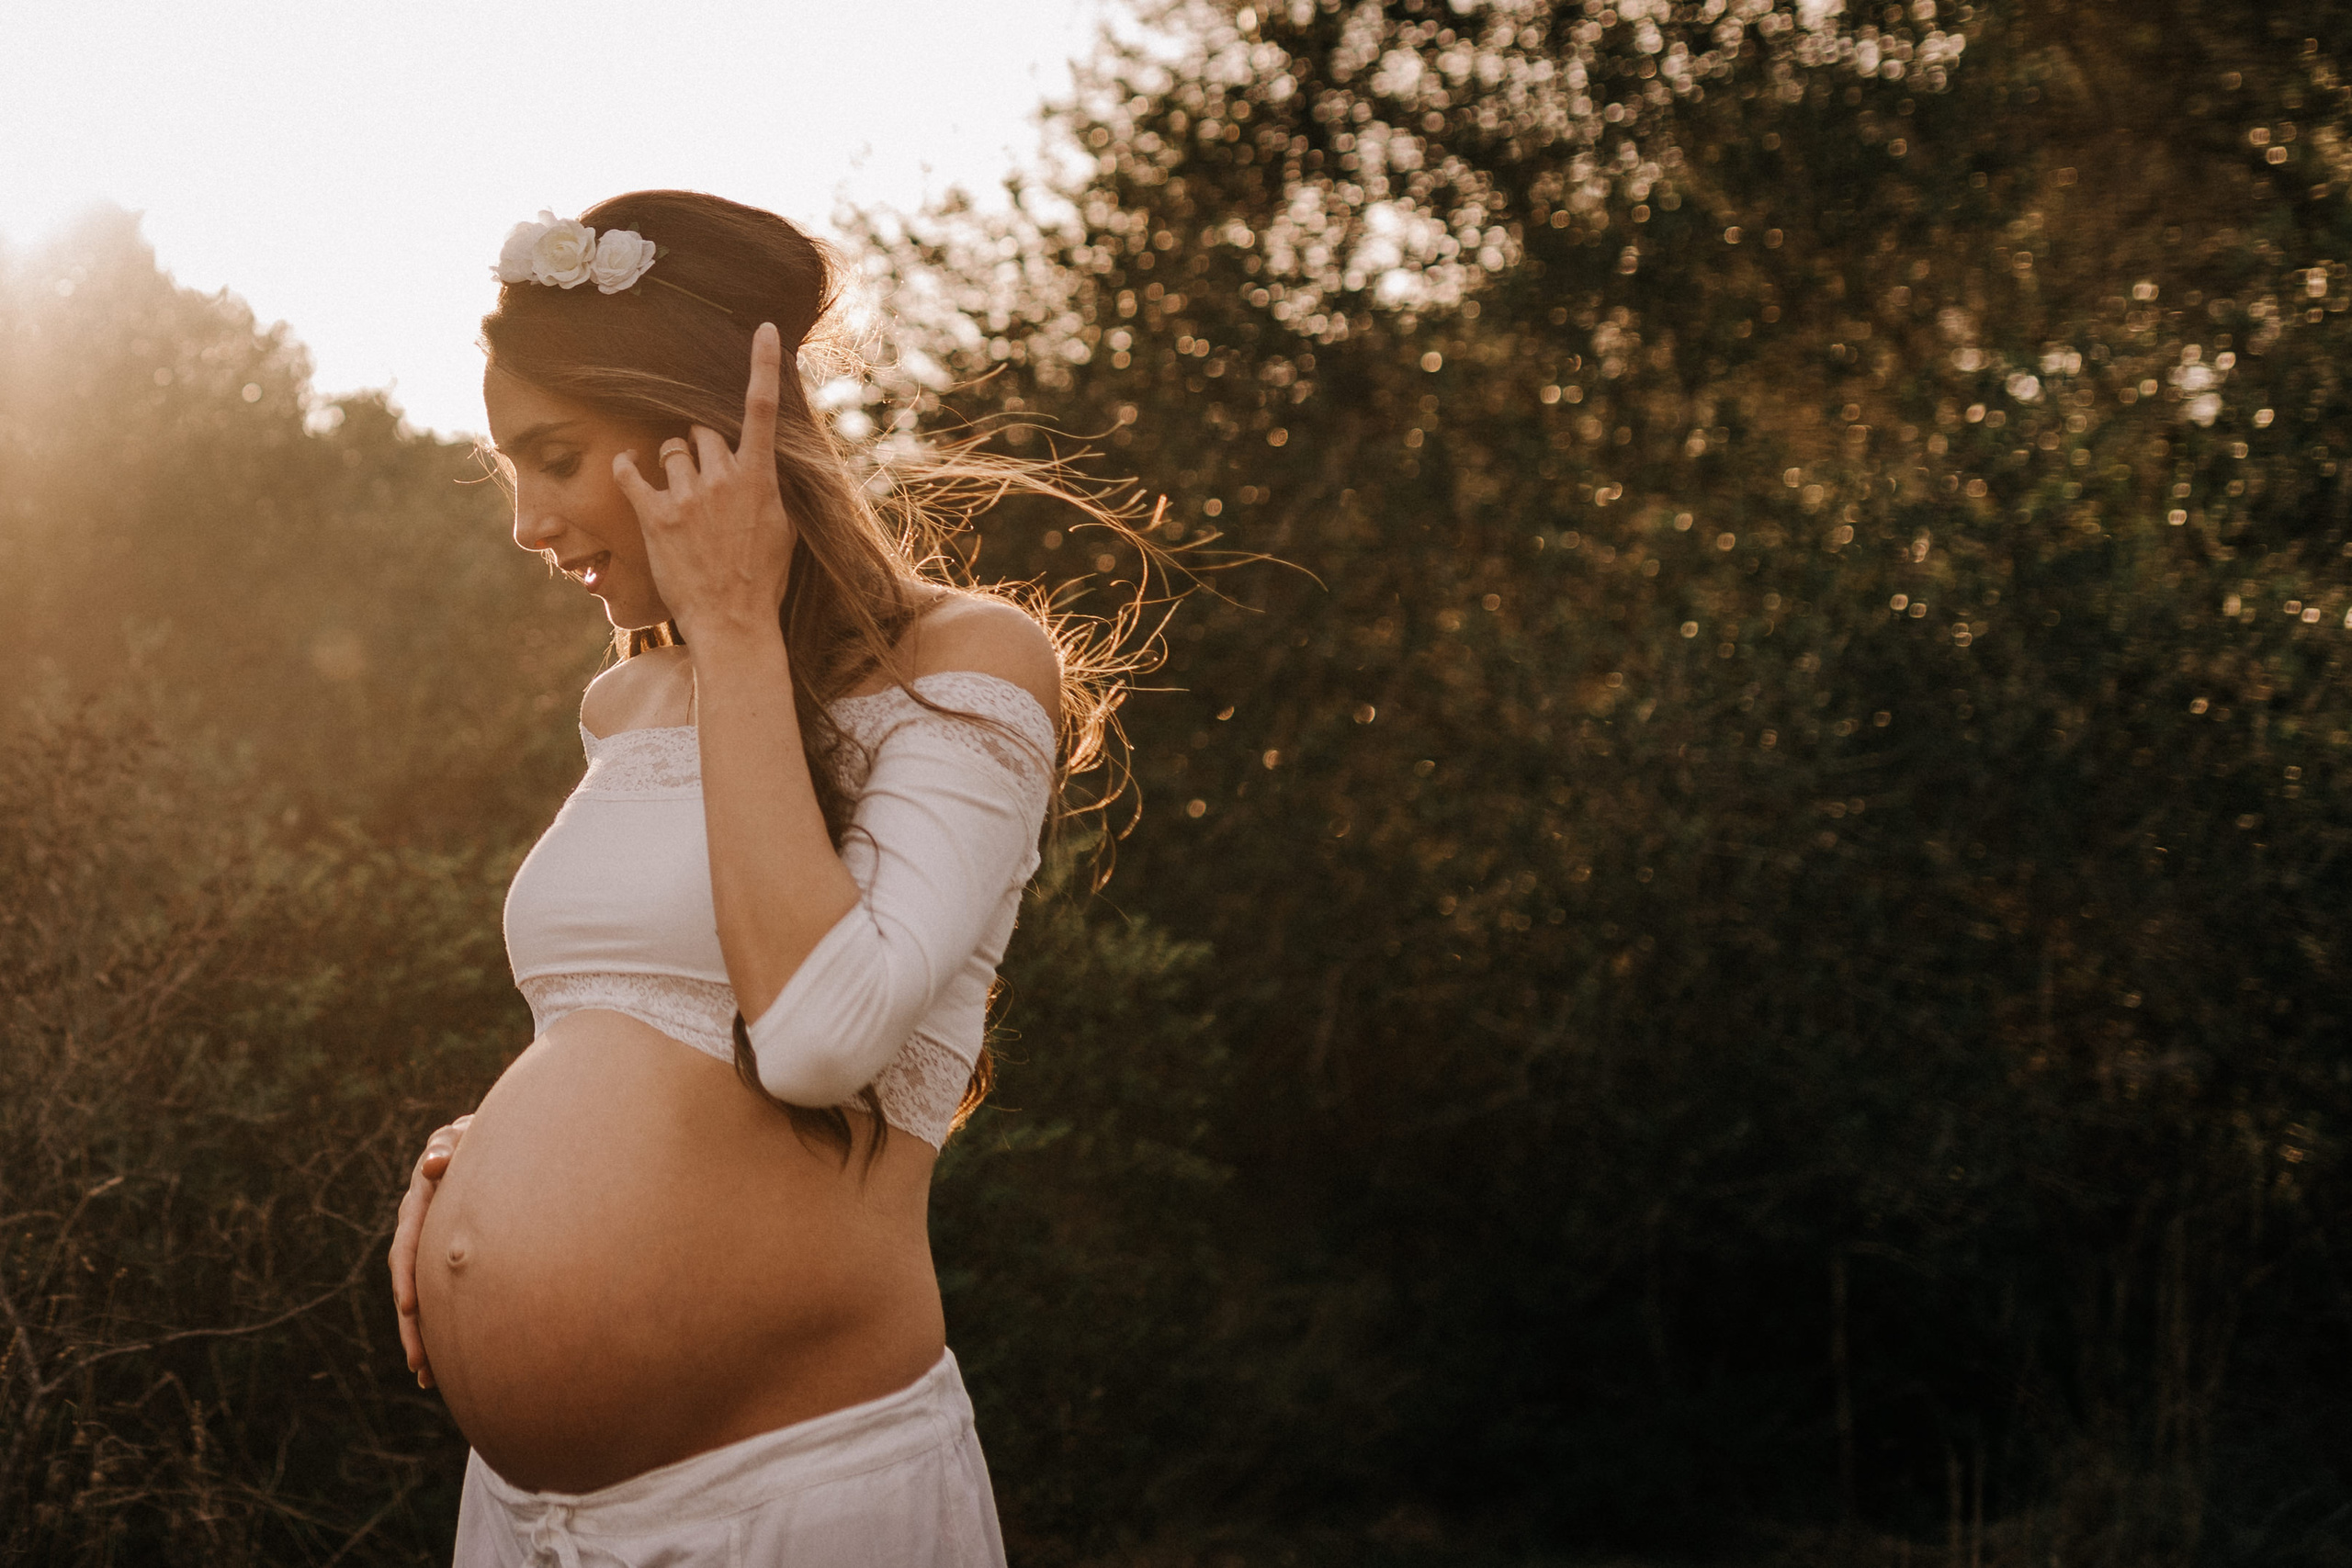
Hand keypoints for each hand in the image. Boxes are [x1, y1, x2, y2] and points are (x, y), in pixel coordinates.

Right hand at [390, 1114, 470, 1389]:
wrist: (495, 1140)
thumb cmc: (482, 1136)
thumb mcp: (464, 1137)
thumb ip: (450, 1148)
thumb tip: (436, 1165)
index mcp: (420, 1202)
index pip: (408, 1244)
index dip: (407, 1276)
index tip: (411, 1308)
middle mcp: (419, 1228)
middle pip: (409, 1283)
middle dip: (413, 1325)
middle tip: (419, 1362)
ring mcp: (432, 1245)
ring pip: (422, 1298)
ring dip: (422, 1337)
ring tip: (426, 1375)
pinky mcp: (447, 1258)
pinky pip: (440, 1296)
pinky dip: (441, 1328)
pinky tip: (442, 1364)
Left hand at [614, 321, 793, 643]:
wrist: (734, 623)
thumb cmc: (763, 579)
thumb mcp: (784, 529)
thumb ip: (772, 488)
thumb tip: (766, 463)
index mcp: (760, 479)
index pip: (763, 410)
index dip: (764, 365)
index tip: (766, 329)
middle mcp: (724, 479)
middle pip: (703, 432)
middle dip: (701, 448)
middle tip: (703, 482)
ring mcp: (687, 497)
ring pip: (671, 449)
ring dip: (671, 464)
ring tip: (678, 496)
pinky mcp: (655, 516)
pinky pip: (631, 471)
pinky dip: (627, 467)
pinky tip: (627, 469)